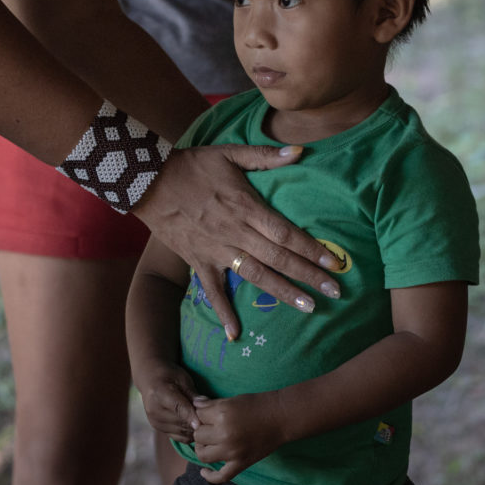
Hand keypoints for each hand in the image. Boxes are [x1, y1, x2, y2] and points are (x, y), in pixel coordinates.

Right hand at [132, 145, 341, 338]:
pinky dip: (224, 312)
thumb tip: (301, 150)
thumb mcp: (229, 153)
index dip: (312, 248)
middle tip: (336, 292)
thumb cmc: (192, 165)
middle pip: (278, 257)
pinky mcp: (198, 261)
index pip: (286, 232)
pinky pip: (213, 291)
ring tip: (309, 307)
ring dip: (282, 292)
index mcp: (246, 206)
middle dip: (308, 275)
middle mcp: (235, 232)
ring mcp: (217, 250)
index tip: (335, 262)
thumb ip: (266, 156)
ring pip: (255, 275)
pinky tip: (236, 334)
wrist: (148, 181)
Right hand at [135, 360, 200, 444]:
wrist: (150, 379)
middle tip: (211, 420)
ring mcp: (155, 421)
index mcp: (159, 393)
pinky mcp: (158, 428)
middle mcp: (154, 410)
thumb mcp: (183, 379)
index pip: (178, 408)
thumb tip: (206, 406)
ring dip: (193, 430)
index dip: (191, 416)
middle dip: (196, 423)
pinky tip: (195, 426)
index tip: (202, 423)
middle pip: (180, 423)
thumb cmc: (169, 375)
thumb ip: (193, 394)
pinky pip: (178, 437)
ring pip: (181, 432)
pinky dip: (188, 434)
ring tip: (204, 422)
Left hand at [191, 391, 287, 484]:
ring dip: (203, 447)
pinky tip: (204, 471)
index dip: (202, 414)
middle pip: (198, 435)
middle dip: (202, 429)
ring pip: (203, 454)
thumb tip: (195, 404)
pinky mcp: (241, 464)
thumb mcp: (233, 400)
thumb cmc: (258, 404)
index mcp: (222, 415)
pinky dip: (210, 476)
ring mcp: (232, 452)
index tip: (209, 413)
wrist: (281, 417)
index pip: (198, 415)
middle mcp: (224, 435)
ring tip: (209, 442)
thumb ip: (211, 404)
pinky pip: (220, 476)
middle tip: (211, 426)